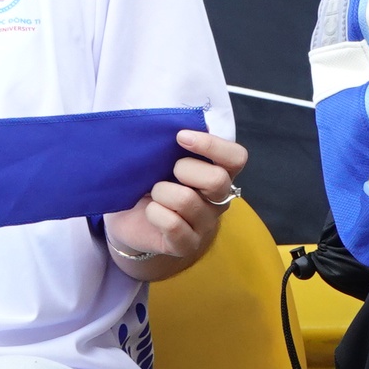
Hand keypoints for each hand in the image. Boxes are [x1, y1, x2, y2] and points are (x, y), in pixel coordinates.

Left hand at [102, 130, 247, 276]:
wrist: (131, 217)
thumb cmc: (153, 180)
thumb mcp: (166, 156)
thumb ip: (184, 140)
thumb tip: (199, 124)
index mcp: (220, 172)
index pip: (237, 157)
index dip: (212, 145)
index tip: (181, 137)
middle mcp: (219, 199)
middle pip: (218, 180)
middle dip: (184, 169)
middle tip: (168, 172)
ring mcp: (206, 225)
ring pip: (188, 201)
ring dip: (161, 191)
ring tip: (154, 193)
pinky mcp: (187, 245)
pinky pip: (173, 225)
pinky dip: (155, 213)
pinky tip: (151, 211)